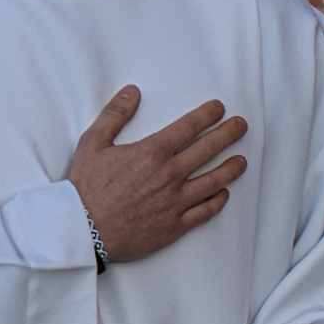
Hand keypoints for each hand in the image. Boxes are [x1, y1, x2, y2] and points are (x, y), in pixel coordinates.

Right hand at [67, 87, 251, 263]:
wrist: (82, 231)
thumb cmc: (85, 187)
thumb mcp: (92, 143)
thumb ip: (114, 115)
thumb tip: (132, 92)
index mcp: (152, 152)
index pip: (189, 128)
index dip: (207, 115)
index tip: (220, 108)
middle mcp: (170, 175)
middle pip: (208, 150)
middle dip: (228, 134)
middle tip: (241, 126)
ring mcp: (175, 201)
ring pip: (214, 182)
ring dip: (231, 168)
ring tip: (241, 161)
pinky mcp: (175, 226)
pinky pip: (204, 212)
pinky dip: (217, 201)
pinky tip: (223, 194)